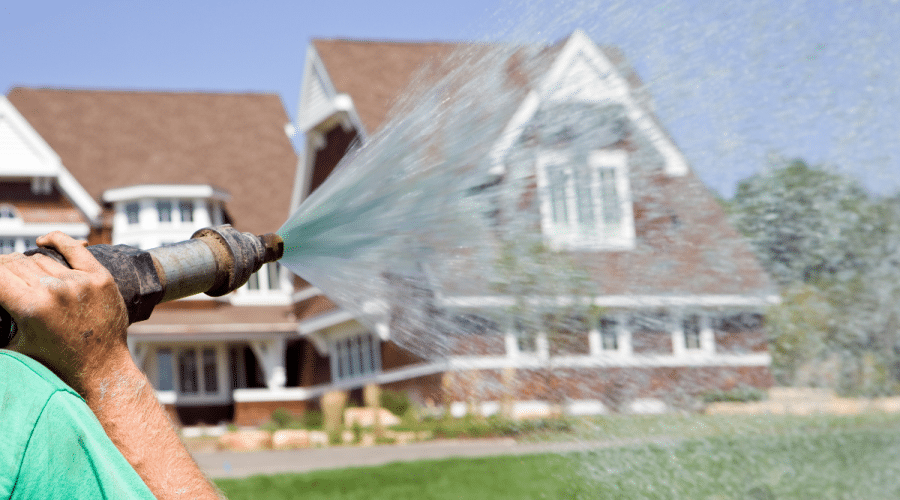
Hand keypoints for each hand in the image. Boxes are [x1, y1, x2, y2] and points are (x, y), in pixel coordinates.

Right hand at [0, 232, 130, 394]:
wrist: (100, 368)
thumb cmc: (56, 361)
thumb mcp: (15, 342)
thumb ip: (0, 319)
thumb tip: (2, 294)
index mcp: (31, 307)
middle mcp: (55, 290)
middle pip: (16, 263)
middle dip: (6, 270)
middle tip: (8, 282)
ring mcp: (79, 282)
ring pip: (40, 258)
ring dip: (29, 265)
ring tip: (29, 280)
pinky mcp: (100, 277)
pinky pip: (74, 248)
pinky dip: (57, 240)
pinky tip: (44, 241)